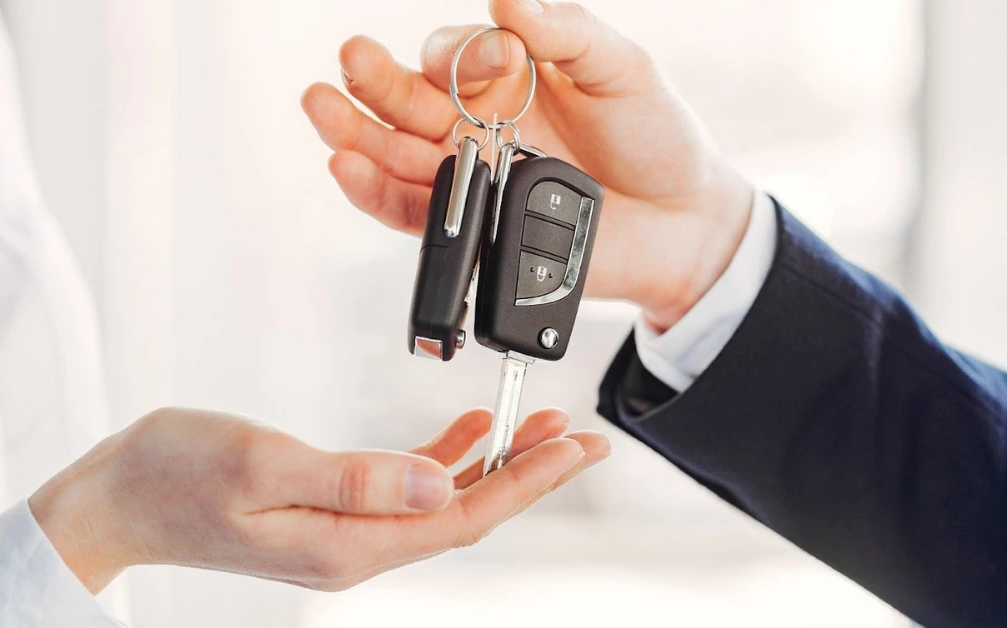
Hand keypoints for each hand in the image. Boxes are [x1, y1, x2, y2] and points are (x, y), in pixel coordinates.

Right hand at [29, 406, 607, 593]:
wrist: (113, 499)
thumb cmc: (173, 473)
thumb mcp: (262, 463)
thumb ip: (357, 479)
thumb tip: (442, 484)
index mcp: (347, 544)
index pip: (461, 517)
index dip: (527, 482)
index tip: (578, 447)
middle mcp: (355, 548)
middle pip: (466, 512)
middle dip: (531, 474)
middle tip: (587, 437)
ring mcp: (344, 532)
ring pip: (443, 500)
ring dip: (495, 464)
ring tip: (545, 426)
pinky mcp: (330, 510)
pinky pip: (406, 489)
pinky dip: (444, 458)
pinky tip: (469, 433)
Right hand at [301, 0, 754, 330]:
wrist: (684, 225)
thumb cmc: (658, 139)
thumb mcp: (622, 70)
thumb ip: (566, 33)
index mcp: (506, 79)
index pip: (455, 55)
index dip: (459, 55)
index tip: (495, 62)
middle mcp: (477, 126)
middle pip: (407, 101)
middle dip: (375, 82)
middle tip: (351, 60)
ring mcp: (471, 179)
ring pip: (396, 155)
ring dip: (355, 134)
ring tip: (321, 110)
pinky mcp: (471, 231)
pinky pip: (412, 213)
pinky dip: (376, 193)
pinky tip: (349, 167)